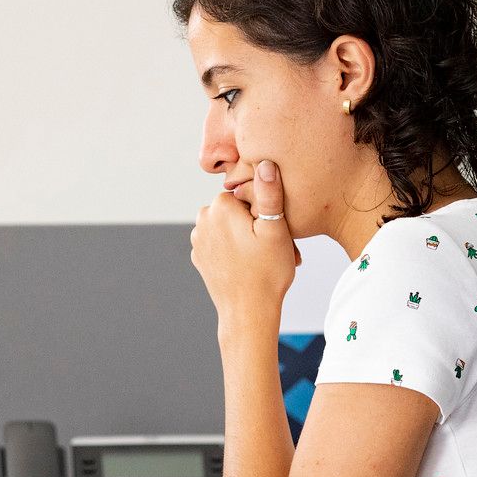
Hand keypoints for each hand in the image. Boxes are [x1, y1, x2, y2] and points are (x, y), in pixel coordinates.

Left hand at [192, 159, 297, 330]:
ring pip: (231, 228)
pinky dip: (237, 251)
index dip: (268, 212)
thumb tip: (264, 163)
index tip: (278, 234)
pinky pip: (222, 244)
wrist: (247, 313)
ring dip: (248, 238)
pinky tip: (251, 267)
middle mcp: (202, 218)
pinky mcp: (200, 257)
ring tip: (266, 259)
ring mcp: (198, 239)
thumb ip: (269, 193)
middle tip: (277, 249)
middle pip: (239, 211)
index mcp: (219, 206)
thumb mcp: (276, 230)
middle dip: (257, 225)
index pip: (249, 194)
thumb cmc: (267, 273)